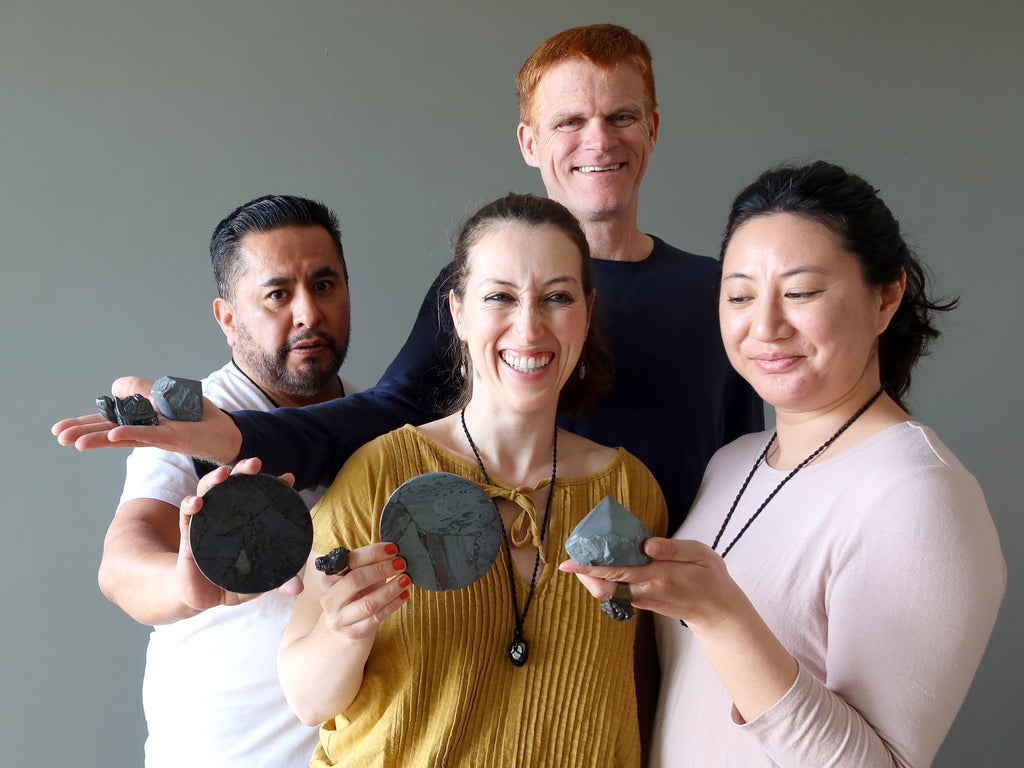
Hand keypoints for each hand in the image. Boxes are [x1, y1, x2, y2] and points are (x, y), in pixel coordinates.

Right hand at [51, 376, 241, 462]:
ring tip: (75, 443)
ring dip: (100, 438)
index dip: (86, 423)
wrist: (228, 432)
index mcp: (141, 421)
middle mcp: (147, 430)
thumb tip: (114, 386)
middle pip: (110, 430)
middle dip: (84, 432)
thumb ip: (141, 390)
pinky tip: (113, 436)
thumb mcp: (167, 395)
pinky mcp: (175, 437)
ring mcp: (159, 434)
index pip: (108, 421)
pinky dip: (132, 434)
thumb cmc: (198, 417)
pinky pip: (150, 435)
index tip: (60, 430)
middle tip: (58, 437)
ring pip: (124, 436)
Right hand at [177, 458, 300, 609]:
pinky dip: (189, 505)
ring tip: (224, 472)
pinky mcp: (188, 536)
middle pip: (233, 486)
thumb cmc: (230, 580)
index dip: (273, 485)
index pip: (259, 496)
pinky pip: (186, 516)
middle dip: (243, 470)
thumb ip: (277, 581)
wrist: (200, 595)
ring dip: (215, 479)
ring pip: (208, 492)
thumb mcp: (256, 581)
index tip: (288, 478)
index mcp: (244, 522)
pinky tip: (196, 502)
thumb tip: (298, 588)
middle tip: (255, 463)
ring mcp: (206, 522)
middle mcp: (225, 516)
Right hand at [316, 542, 410, 640]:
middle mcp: (329, 598)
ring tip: (406, 579)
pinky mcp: (353, 633)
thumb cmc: (355, 597)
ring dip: (390, 589)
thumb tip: (393, 550)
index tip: (392, 549)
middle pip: (356, 581)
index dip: (373, 553)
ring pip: (368, 603)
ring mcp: (339, 618)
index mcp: (328, 579)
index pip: (350, 561)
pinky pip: (376, 618)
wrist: (344, 629)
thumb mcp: (357, 578)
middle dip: (381, 570)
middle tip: (401, 563)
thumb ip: (369, 565)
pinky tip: (404, 595)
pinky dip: (393, 605)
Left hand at [558, 537, 745, 627]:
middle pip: (603, 587)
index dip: (590, 567)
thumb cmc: (710, 579)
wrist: (718, 612)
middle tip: (572, 554)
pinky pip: (616, 591)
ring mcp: (642, 599)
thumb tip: (646, 544)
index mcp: (659, 576)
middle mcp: (645, 591)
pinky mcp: (642, 602)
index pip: (617, 572)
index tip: (568, 562)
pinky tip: (605, 560)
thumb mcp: (701, 555)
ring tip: (586, 552)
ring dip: (593, 574)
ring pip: (607, 591)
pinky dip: (606, 578)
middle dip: (584, 572)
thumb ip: (673, 549)